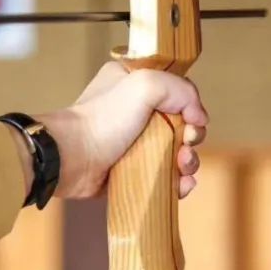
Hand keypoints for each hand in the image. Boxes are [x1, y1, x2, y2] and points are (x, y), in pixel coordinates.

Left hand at [41, 62, 208, 199]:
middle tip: (186, 147)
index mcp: (132, 84)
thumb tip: (199, 118)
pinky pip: (162, 176)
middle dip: (192, 138)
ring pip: (175, 152)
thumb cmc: (102, 119)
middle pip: (180, 124)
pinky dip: (177, 181)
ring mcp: (132, 143)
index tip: (191, 121)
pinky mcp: (130, 171)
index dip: (190, 107)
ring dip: (188, 162)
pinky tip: (181, 185)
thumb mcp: (144, 85)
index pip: (175, 91)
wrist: (70, 160)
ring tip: (183, 169)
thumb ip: (180, 90)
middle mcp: (133, 112)